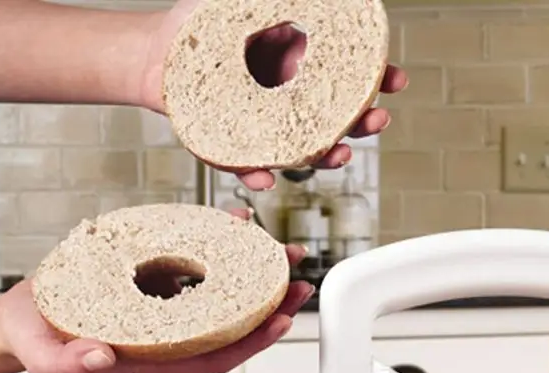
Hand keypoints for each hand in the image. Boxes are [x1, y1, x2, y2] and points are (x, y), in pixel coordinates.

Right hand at [0, 215, 313, 372]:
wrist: (26, 318)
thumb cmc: (38, 340)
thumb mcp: (46, 357)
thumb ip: (70, 363)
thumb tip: (102, 357)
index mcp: (155, 357)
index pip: (215, 355)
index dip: (252, 341)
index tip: (280, 320)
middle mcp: (170, 335)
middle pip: (230, 324)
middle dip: (268, 305)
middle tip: (297, 280)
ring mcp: (165, 309)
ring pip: (219, 293)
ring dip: (252, 273)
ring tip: (278, 250)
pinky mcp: (154, 282)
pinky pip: (193, 263)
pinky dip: (215, 244)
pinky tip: (232, 223)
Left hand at [139, 1, 407, 190]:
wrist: (153, 56)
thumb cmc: (195, 29)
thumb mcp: (241, 0)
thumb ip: (277, 0)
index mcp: (294, 67)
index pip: (344, 77)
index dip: (374, 81)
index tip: (395, 81)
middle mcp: (283, 101)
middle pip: (333, 120)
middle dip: (361, 123)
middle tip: (378, 120)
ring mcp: (262, 126)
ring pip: (301, 149)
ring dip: (323, 155)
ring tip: (338, 155)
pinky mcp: (232, 148)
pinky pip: (248, 165)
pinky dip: (256, 174)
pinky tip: (265, 178)